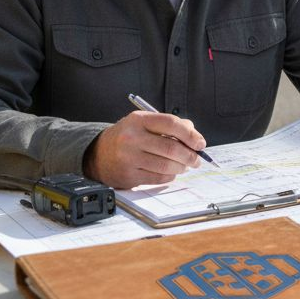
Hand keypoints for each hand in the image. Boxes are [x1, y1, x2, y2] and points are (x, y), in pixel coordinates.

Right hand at [84, 111, 204, 187]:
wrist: (98, 154)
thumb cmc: (128, 137)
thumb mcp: (144, 123)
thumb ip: (170, 126)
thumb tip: (195, 136)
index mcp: (139, 120)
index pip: (171, 123)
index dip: (191, 135)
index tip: (200, 143)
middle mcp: (132, 138)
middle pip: (171, 148)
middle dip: (190, 156)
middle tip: (196, 159)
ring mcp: (128, 158)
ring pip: (166, 165)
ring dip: (181, 167)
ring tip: (184, 166)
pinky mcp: (128, 176)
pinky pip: (158, 178)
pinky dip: (170, 176)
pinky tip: (170, 172)